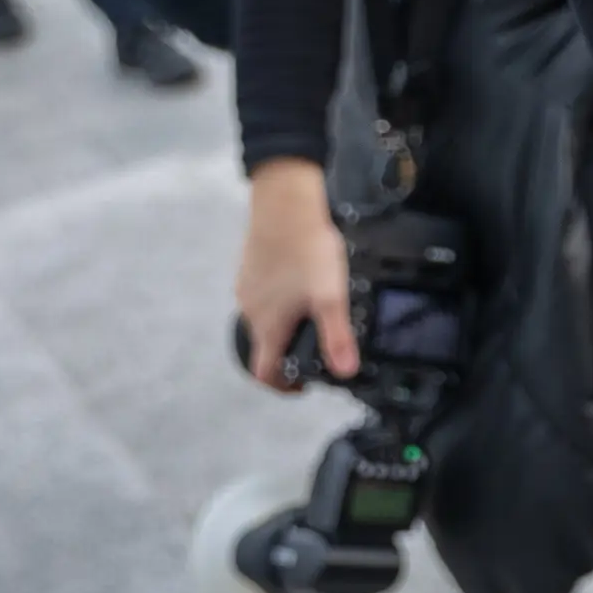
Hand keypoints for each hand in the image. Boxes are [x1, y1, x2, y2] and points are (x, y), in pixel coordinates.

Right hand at [236, 158, 356, 388]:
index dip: (282, 386)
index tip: (300, 386)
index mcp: (269, 326)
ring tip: (314, 316)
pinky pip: (263, 296)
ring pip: (264, 320)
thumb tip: (345, 371)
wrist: (283, 205)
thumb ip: (338, 336)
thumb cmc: (306, 250)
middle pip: (265, 346)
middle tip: (318, 349)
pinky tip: (301, 286)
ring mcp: (248, 290)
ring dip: (286, 326)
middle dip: (290, 352)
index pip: (264, 372)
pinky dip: (281, 302)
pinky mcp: (250, 270)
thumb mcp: (331, 297)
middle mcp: (251, 311)